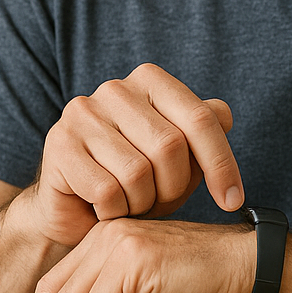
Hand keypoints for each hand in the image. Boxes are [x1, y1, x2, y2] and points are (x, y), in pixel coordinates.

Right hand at [16, 63, 243, 247]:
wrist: (74, 212)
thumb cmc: (134, 182)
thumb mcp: (178, 160)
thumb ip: (202, 134)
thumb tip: (224, 116)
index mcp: (150, 80)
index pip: (201, 118)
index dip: (222, 163)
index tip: (232, 200)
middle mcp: (114, 89)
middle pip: (171, 146)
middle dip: (174, 188)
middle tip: (159, 203)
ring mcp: (82, 113)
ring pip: (138, 172)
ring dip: (142, 203)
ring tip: (131, 204)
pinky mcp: (59, 145)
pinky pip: (107, 191)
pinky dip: (114, 212)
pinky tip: (106, 210)